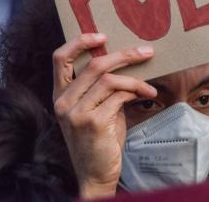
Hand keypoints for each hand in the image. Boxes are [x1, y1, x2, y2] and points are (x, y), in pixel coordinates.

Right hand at [52, 33, 156, 199]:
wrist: (95, 174)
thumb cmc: (99, 140)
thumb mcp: (94, 109)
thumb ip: (100, 87)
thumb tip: (123, 59)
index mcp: (59, 95)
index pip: (60, 58)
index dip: (80, 42)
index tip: (102, 35)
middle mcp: (63, 102)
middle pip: (94, 65)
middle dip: (124, 55)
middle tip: (145, 52)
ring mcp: (76, 113)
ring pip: (109, 79)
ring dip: (135, 78)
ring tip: (149, 85)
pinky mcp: (93, 123)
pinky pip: (119, 96)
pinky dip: (136, 91)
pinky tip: (146, 95)